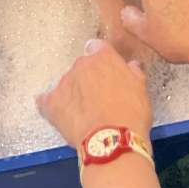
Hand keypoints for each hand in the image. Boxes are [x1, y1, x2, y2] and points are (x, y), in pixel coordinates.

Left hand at [37, 39, 152, 146]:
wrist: (112, 140)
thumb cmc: (130, 115)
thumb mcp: (141, 89)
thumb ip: (133, 72)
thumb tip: (132, 67)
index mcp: (103, 57)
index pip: (97, 47)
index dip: (101, 60)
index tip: (104, 71)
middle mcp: (81, 65)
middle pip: (81, 67)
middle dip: (87, 79)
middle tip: (98, 98)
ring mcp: (64, 83)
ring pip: (66, 84)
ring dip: (73, 94)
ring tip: (84, 114)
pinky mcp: (51, 103)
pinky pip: (47, 101)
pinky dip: (53, 107)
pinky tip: (61, 116)